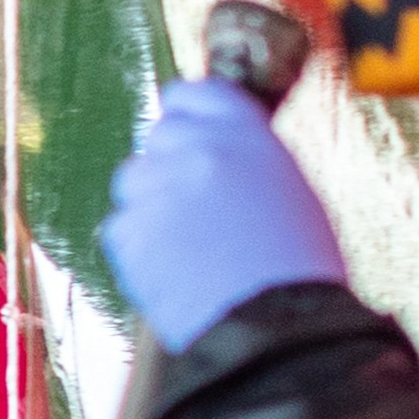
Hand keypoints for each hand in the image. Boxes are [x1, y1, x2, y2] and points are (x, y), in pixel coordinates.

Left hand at [103, 78, 342, 358]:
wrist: (275, 325)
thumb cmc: (297, 270)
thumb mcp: (292, 191)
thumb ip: (248, 160)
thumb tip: (219, 154)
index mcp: (246, 134)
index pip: (195, 93)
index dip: (189, 113)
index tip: (189, 128)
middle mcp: (198, 150)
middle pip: (159, 134)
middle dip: (170, 162)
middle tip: (194, 203)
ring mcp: (159, 188)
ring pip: (133, 179)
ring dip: (151, 202)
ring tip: (190, 244)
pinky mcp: (130, 230)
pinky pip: (121, 226)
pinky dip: (140, 246)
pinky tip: (174, 269)